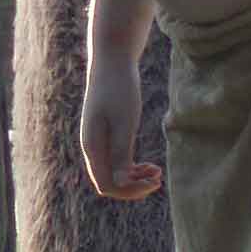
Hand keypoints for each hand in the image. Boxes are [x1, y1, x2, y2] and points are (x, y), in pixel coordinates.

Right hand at [79, 54, 162, 201]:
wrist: (112, 61)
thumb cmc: (119, 90)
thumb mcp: (125, 123)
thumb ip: (121, 154)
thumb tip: (120, 183)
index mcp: (92, 147)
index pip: (106, 185)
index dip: (130, 191)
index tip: (154, 182)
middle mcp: (92, 148)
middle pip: (109, 183)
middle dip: (134, 187)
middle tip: (159, 178)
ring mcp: (98, 141)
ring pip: (113, 174)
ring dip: (135, 178)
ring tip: (157, 172)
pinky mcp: (106, 134)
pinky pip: (116, 161)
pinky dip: (132, 167)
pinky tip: (148, 163)